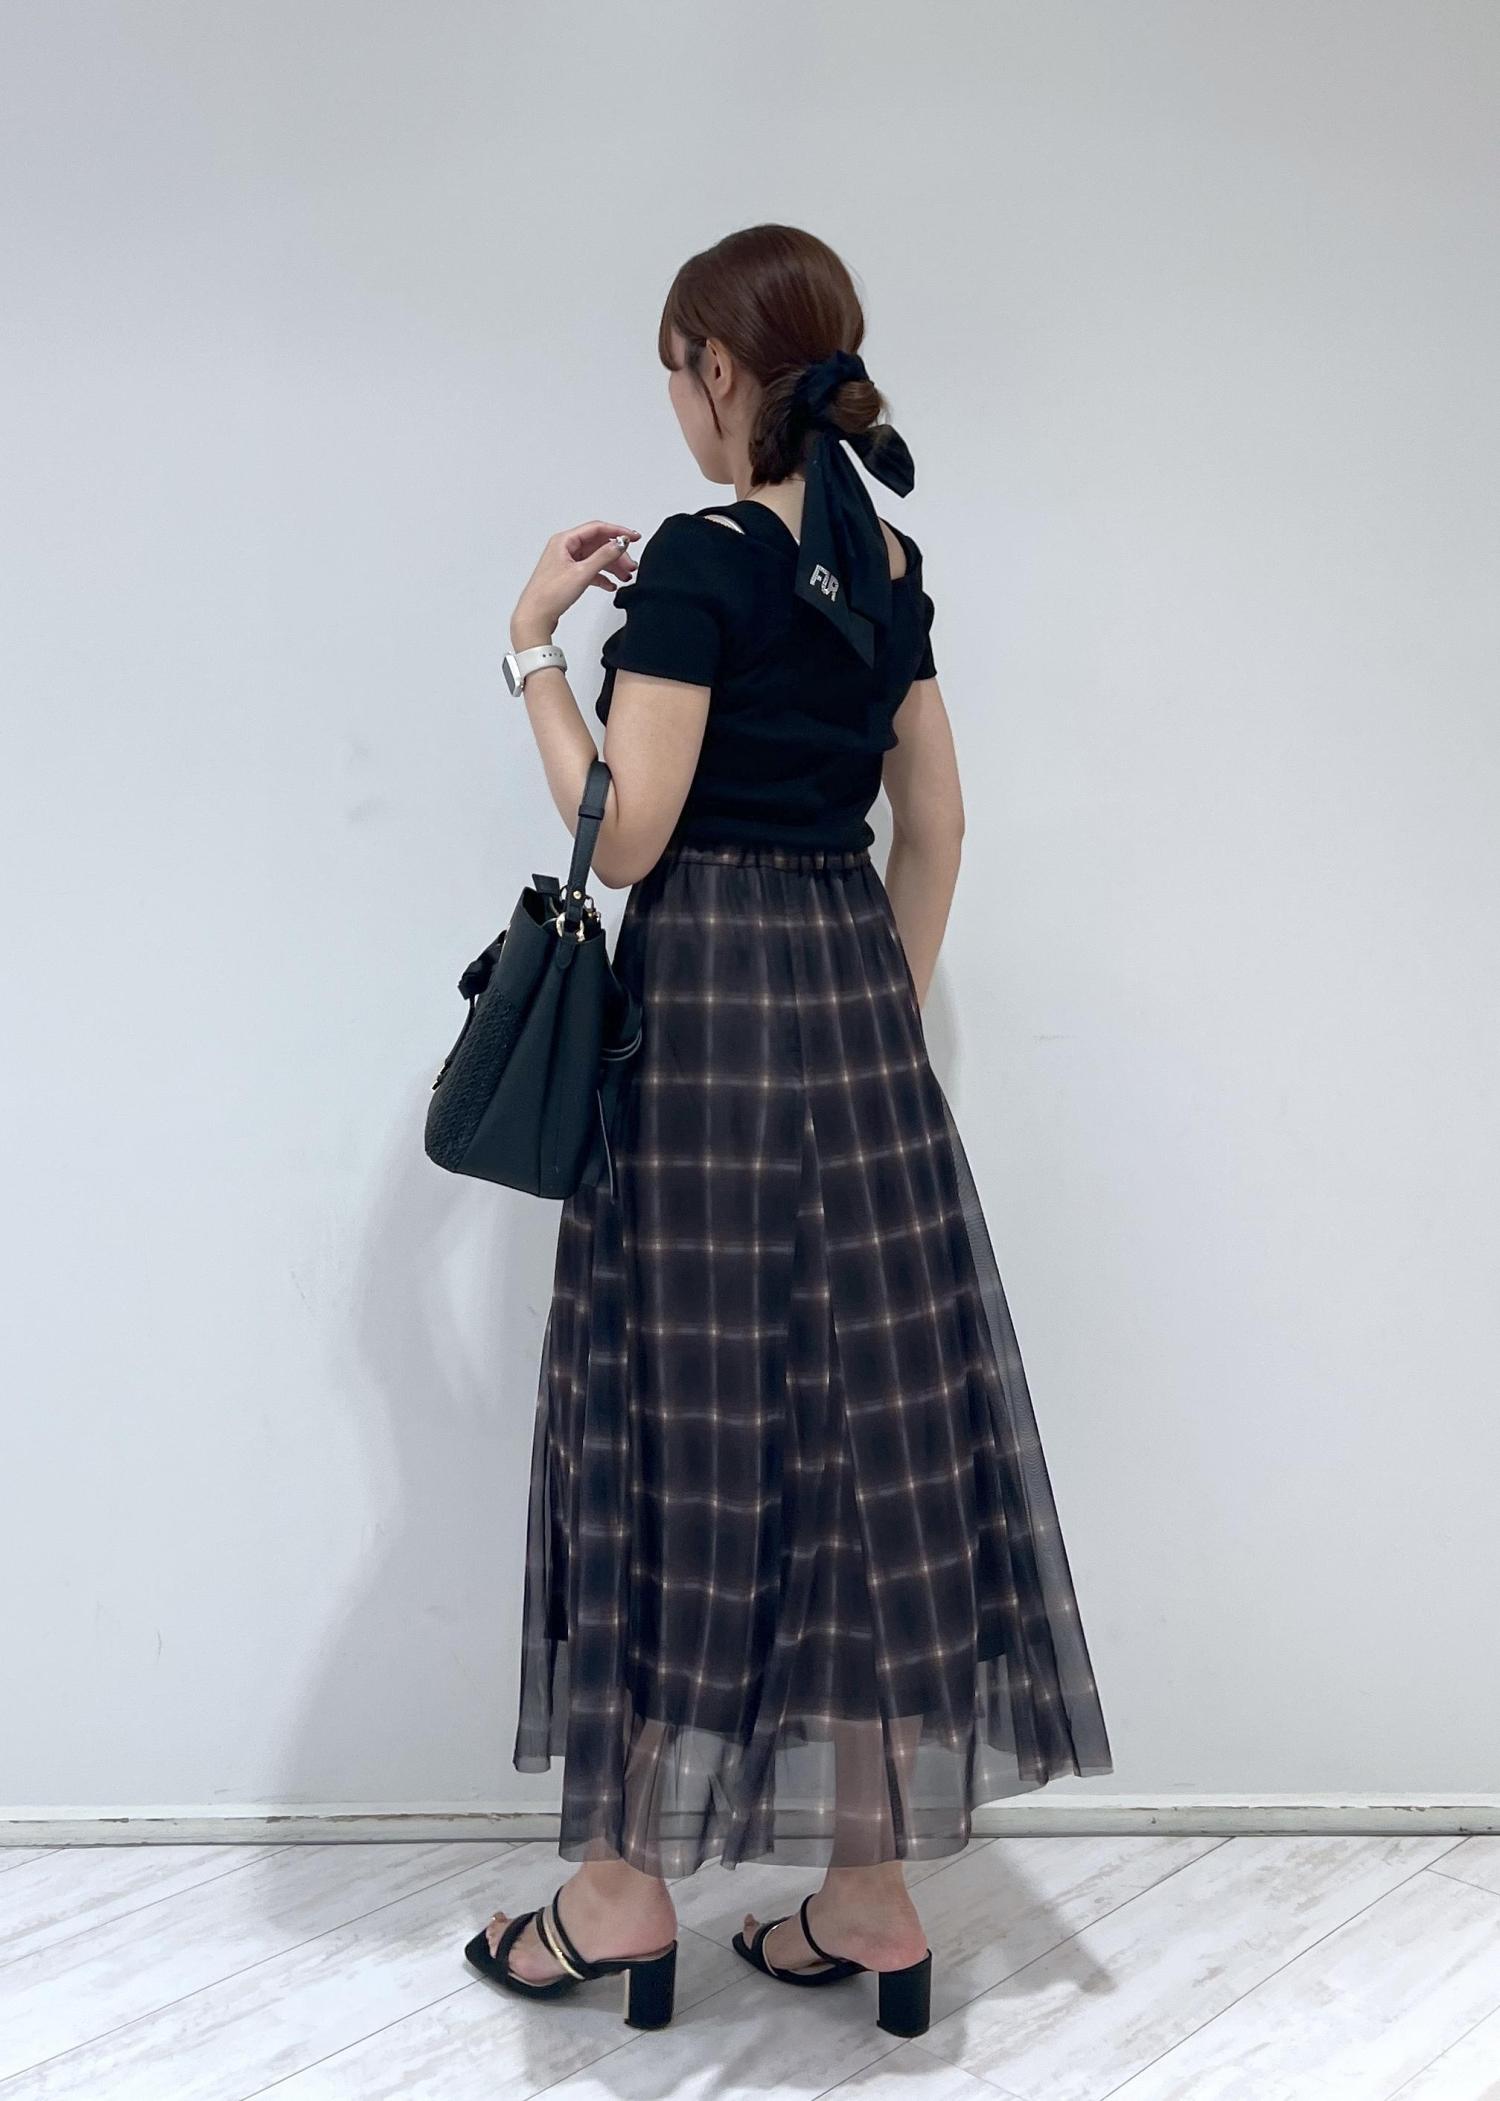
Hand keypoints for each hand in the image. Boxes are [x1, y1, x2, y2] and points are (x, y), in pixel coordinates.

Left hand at [510, 520, 640, 646]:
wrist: (535, 617)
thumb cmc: (549, 595)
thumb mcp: (582, 573)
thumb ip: (604, 556)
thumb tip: (620, 544)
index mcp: (564, 541)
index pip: (596, 529)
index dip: (618, 532)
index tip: (634, 538)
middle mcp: (564, 548)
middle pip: (598, 544)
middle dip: (616, 554)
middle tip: (631, 566)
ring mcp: (566, 562)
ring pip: (595, 558)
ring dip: (611, 566)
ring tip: (625, 576)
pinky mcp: (568, 576)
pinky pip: (590, 570)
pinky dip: (602, 576)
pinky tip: (610, 585)